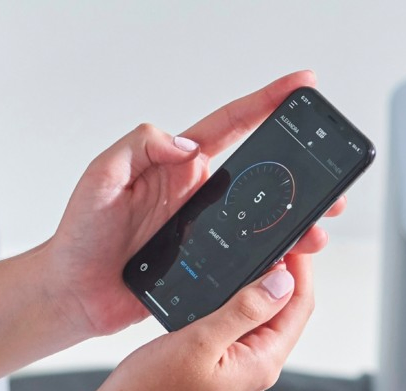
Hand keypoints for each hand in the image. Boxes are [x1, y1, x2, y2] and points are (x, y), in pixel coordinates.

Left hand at [44, 70, 343, 335]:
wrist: (77, 289)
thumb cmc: (81, 234)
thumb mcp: (101, 177)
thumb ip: (140, 147)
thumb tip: (188, 146)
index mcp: (176, 166)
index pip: (229, 124)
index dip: (265, 102)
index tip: (298, 85)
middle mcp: (195, 192)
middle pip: (256, 170)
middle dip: (295, 166)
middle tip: (328, 171)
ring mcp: (202, 225)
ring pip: (258, 212)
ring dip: (292, 213)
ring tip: (318, 221)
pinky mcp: (203, 257)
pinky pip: (245, 249)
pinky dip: (271, 249)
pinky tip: (288, 253)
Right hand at [76, 254, 314, 390]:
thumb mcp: (201, 341)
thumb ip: (243, 311)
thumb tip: (281, 283)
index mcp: (260, 361)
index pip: (298, 307)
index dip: (300, 271)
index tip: (295, 241)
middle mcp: (255, 363)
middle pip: (286, 310)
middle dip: (286, 274)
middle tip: (276, 240)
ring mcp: (239, 361)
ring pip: (262, 314)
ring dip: (262, 284)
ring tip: (255, 254)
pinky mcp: (220, 357)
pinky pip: (240, 322)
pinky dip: (239, 297)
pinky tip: (227, 282)